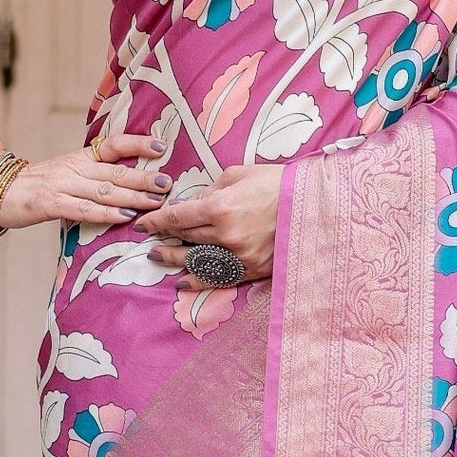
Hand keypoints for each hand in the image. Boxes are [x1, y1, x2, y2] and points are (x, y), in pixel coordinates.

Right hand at [0, 132, 169, 229]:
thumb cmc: (39, 186)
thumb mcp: (68, 172)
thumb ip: (95, 175)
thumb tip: (132, 181)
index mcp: (80, 158)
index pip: (112, 145)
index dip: (137, 144)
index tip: (161, 147)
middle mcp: (74, 167)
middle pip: (115, 170)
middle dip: (144, 177)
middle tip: (168, 183)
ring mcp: (62, 185)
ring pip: (104, 190)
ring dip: (133, 196)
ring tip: (156, 201)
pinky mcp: (51, 204)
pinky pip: (84, 209)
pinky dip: (106, 213)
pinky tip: (125, 216)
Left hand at [141, 163, 283, 286]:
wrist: (312, 205)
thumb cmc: (275, 183)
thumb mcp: (238, 175)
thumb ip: (210, 190)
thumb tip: (190, 204)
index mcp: (219, 207)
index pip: (177, 217)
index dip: (156, 221)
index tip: (143, 224)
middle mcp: (225, 235)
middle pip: (185, 239)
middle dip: (165, 239)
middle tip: (150, 241)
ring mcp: (238, 256)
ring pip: (196, 260)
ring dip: (175, 260)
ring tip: (159, 257)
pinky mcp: (251, 269)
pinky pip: (218, 278)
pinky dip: (198, 281)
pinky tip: (183, 282)